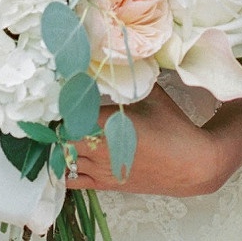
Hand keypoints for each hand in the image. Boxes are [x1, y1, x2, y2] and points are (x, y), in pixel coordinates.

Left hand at [65, 92, 229, 197]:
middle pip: (59, 139)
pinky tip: (58, 160)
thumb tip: (121, 57)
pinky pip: (73, 181)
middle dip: (53, 125)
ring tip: (50, 133)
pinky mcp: (107, 184)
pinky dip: (62, 170)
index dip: (56, 105)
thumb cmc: (173, 127)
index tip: (51, 92)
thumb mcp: (152, 95)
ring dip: (56, 146)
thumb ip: (132, 79)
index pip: (67, 115)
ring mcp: (101, 169)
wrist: (192, 164)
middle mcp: (98, 149)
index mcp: (106, 124)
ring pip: (63, 160)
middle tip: (49, 111)